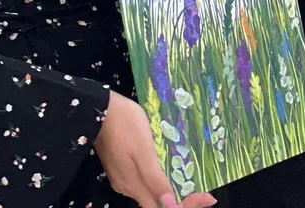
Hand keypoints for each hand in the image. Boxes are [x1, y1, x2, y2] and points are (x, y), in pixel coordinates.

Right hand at [94, 91, 216, 207]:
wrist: (98, 108)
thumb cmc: (125, 125)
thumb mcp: (143, 150)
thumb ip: (154, 178)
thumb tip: (169, 204)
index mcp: (134, 185)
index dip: (185, 205)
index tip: (206, 196)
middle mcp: (128, 186)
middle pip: (158, 203)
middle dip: (183, 201)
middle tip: (205, 194)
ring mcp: (124, 177)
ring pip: (152, 193)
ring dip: (173, 192)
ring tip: (194, 185)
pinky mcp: (122, 167)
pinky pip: (145, 182)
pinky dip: (162, 182)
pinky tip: (172, 171)